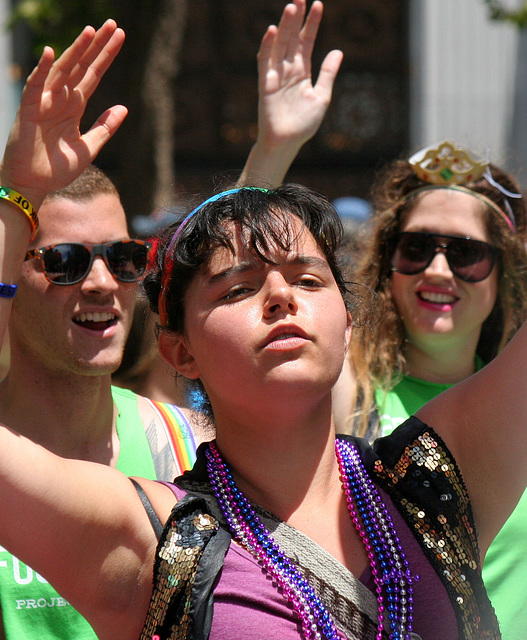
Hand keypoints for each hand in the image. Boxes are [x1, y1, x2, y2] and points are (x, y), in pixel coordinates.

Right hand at [0, 20, 126, 208]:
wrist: (35, 185)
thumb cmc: (58, 169)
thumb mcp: (89, 147)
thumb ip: (105, 127)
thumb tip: (124, 107)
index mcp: (75, 106)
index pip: (94, 75)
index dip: (106, 56)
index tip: (120, 36)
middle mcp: (61, 99)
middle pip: (82, 66)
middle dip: (97, 46)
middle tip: (113, 24)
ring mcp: (45, 102)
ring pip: (63, 71)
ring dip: (76, 51)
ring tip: (92, 31)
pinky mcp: (30, 110)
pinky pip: (36, 86)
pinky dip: (43, 70)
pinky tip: (53, 53)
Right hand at [257, 0, 342, 150]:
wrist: (287, 142)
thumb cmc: (303, 124)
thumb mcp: (322, 96)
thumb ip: (328, 73)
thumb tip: (338, 51)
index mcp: (302, 72)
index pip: (306, 42)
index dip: (312, 24)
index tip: (318, 4)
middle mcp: (288, 70)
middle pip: (292, 38)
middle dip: (297, 18)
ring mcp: (276, 76)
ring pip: (280, 45)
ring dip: (284, 26)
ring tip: (291, 6)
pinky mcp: (265, 84)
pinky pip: (265, 61)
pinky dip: (267, 46)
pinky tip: (271, 30)